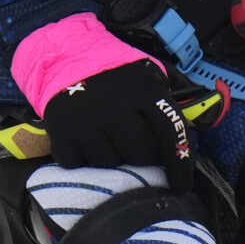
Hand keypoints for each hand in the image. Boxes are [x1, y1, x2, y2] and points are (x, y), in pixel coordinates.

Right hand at [14, 11, 194, 183]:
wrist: (64, 57)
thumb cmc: (114, 74)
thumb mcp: (146, 76)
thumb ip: (164, 105)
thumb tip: (184, 146)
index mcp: (142, 87)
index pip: (170, 132)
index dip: (180, 164)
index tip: (181, 186)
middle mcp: (115, 103)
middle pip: (141, 155)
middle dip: (143, 156)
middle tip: (135, 146)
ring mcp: (85, 119)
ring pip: (111, 163)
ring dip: (113, 158)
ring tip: (108, 138)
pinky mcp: (60, 131)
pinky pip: (80, 164)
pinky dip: (83, 160)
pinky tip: (86, 142)